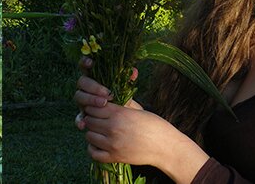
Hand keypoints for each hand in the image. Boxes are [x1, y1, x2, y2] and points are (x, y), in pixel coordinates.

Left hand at [74, 61, 208, 181]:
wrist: (165, 147)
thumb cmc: (154, 126)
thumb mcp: (138, 110)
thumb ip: (122, 103)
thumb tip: (110, 96)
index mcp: (119, 113)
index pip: (94, 106)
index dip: (94, 106)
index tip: (98, 108)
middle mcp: (113, 128)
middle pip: (89, 120)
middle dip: (92, 118)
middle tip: (97, 119)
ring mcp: (112, 144)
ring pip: (89, 135)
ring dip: (92, 132)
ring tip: (99, 131)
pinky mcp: (115, 157)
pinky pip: (93, 153)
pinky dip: (93, 149)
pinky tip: (99, 144)